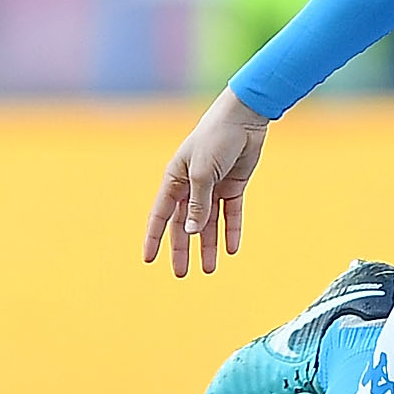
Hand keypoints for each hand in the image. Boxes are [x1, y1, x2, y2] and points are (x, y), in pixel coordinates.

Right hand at [142, 89, 272, 276]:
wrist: (244, 119)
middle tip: (182, 274)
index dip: (154, 238)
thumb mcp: (203, 173)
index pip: (160, 214)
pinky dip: (231, 230)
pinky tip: (232, 249)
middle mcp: (192, 185)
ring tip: (210, 269)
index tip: (148, 260)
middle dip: (183, 249)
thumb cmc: (216, 139)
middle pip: (184, 224)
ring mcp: (213, 186)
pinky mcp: (233, 186)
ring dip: (209, 245)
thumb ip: (197, 204)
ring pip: (208, 223)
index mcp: (175, 178)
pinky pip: (230, 213)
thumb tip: (189, 232)